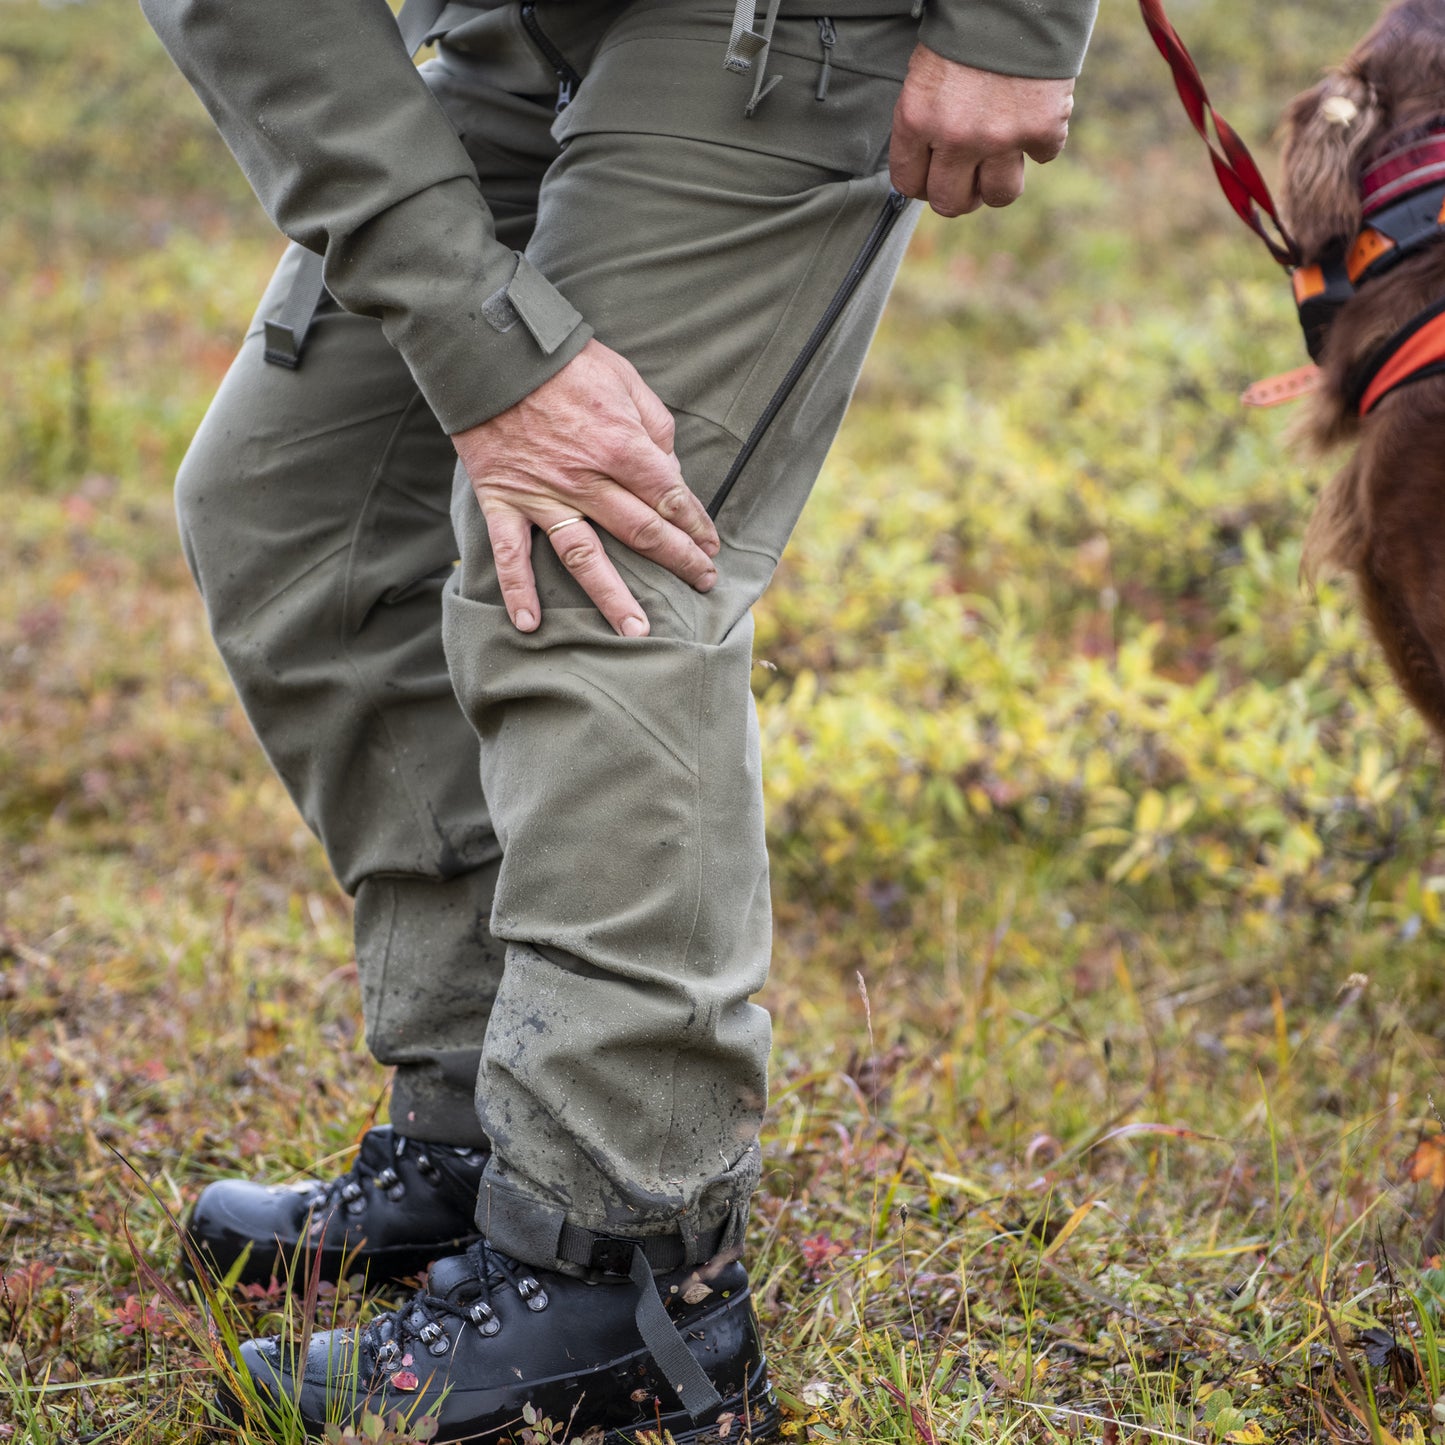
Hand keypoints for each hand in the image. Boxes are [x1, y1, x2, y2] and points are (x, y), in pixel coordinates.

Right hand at [451, 339, 719, 636]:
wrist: (492, 351)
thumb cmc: (564, 362)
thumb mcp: (626, 379)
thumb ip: (655, 426)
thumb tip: (669, 469)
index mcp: (622, 447)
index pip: (670, 499)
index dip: (696, 525)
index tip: (711, 546)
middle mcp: (587, 480)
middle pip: (642, 533)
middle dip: (679, 561)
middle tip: (703, 585)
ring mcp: (543, 496)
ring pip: (585, 557)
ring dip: (613, 598)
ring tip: (637, 632)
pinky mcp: (504, 499)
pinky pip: (510, 553)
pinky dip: (517, 590)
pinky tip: (530, 624)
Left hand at [889, 45, 1074, 217]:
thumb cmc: (966, 31)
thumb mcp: (926, 77)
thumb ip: (925, 124)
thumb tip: (929, 170)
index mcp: (917, 121)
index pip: (909, 184)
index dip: (924, 186)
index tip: (936, 178)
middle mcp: (955, 137)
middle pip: (951, 202)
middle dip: (962, 195)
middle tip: (971, 180)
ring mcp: (999, 137)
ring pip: (999, 195)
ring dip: (1001, 182)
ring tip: (1004, 158)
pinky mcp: (1041, 130)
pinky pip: (1043, 156)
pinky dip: (1042, 140)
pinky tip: (1035, 114)